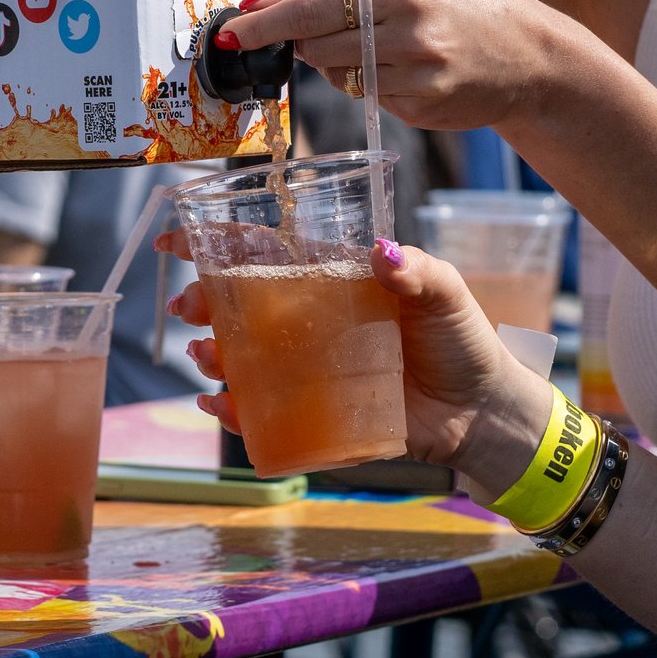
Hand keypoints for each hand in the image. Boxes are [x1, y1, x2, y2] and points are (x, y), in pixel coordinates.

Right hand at [159, 230, 552, 489]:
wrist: (483, 409)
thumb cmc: (461, 339)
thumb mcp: (444, 292)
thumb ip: (416, 270)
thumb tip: (381, 251)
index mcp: (332, 282)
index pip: (266, 255)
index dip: (216, 245)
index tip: (173, 243)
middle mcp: (311, 323)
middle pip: (241, 307)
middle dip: (202, 304)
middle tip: (187, 310)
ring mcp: (310, 369)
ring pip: (243, 359)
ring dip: (212, 356)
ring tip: (205, 358)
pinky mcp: (317, 414)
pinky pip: (264, 413)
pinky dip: (234, 411)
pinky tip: (219, 406)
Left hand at [222, 0, 581, 134]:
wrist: (534, 56)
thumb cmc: (466, 1)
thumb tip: (269, 1)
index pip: (310, 9)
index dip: (264, 24)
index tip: (229, 33)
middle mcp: (409, 34)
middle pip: (317, 48)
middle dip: (306, 43)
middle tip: (318, 34)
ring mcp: (416, 78)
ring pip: (339, 78)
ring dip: (340, 64)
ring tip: (381, 46)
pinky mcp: (422, 111)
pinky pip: (370, 100)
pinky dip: (373, 85)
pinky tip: (408, 71)